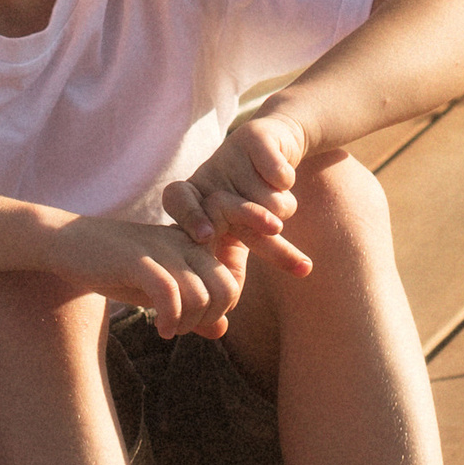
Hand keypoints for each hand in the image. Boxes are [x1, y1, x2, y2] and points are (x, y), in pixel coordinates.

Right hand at [54, 212, 246, 340]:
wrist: (66, 242)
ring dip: (187, 323)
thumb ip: (192, 309)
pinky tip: (158, 327)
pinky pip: (170, 294)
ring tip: (167, 328)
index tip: (191, 320)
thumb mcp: (158, 290)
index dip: (217, 312)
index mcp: (192, 245)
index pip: (230, 284)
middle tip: (182, 327)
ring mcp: (161, 249)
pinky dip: (170, 319)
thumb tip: (222, 331)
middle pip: (225, 289)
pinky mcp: (138, 259)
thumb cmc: (114, 268)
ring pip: (201, 295)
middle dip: (209, 318)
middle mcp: (184, 242)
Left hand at [163, 108, 316, 276]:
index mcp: (195, 198)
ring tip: (277, 202)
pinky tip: (283, 177)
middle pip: (231, 209)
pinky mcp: (256, 139)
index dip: (189, 216)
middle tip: (274, 231)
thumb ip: (227, 272)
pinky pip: (280, 177)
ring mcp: (230, 156)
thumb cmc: (251, 206)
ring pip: (268, 202)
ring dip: (281, 207)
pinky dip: (286, 181)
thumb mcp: (236, 237)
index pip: (177, 201)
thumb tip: (219, 325)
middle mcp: (208, 175)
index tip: (205, 236)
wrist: (277, 144)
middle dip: (258, 230)